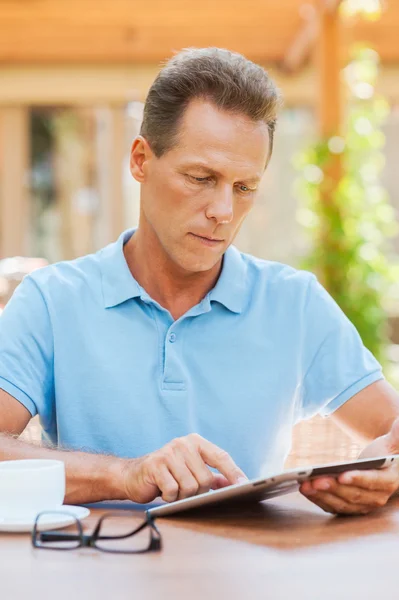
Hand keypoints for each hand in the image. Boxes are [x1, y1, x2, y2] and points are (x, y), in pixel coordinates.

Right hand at [122, 433, 246, 503]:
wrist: (133, 475)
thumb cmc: (167, 474)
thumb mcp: (191, 471)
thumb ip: (213, 476)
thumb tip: (235, 483)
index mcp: (195, 442)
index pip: (221, 456)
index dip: (233, 472)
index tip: (245, 484)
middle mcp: (183, 443)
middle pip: (205, 478)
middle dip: (197, 491)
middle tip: (184, 489)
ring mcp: (168, 453)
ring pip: (190, 486)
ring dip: (182, 496)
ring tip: (173, 489)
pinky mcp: (155, 465)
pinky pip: (173, 491)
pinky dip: (170, 497)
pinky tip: (163, 490)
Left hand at [300, 417, 398, 515]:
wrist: (384, 465)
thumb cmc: (388, 450)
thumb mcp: (395, 440)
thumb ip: (398, 432)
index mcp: (389, 480)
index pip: (373, 482)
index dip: (358, 479)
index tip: (341, 475)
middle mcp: (377, 497)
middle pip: (353, 494)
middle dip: (333, 488)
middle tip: (314, 480)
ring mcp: (363, 504)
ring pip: (342, 503)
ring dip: (322, 495)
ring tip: (305, 485)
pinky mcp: (350, 506)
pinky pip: (333, 506)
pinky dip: (318, 499)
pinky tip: (305, 490)